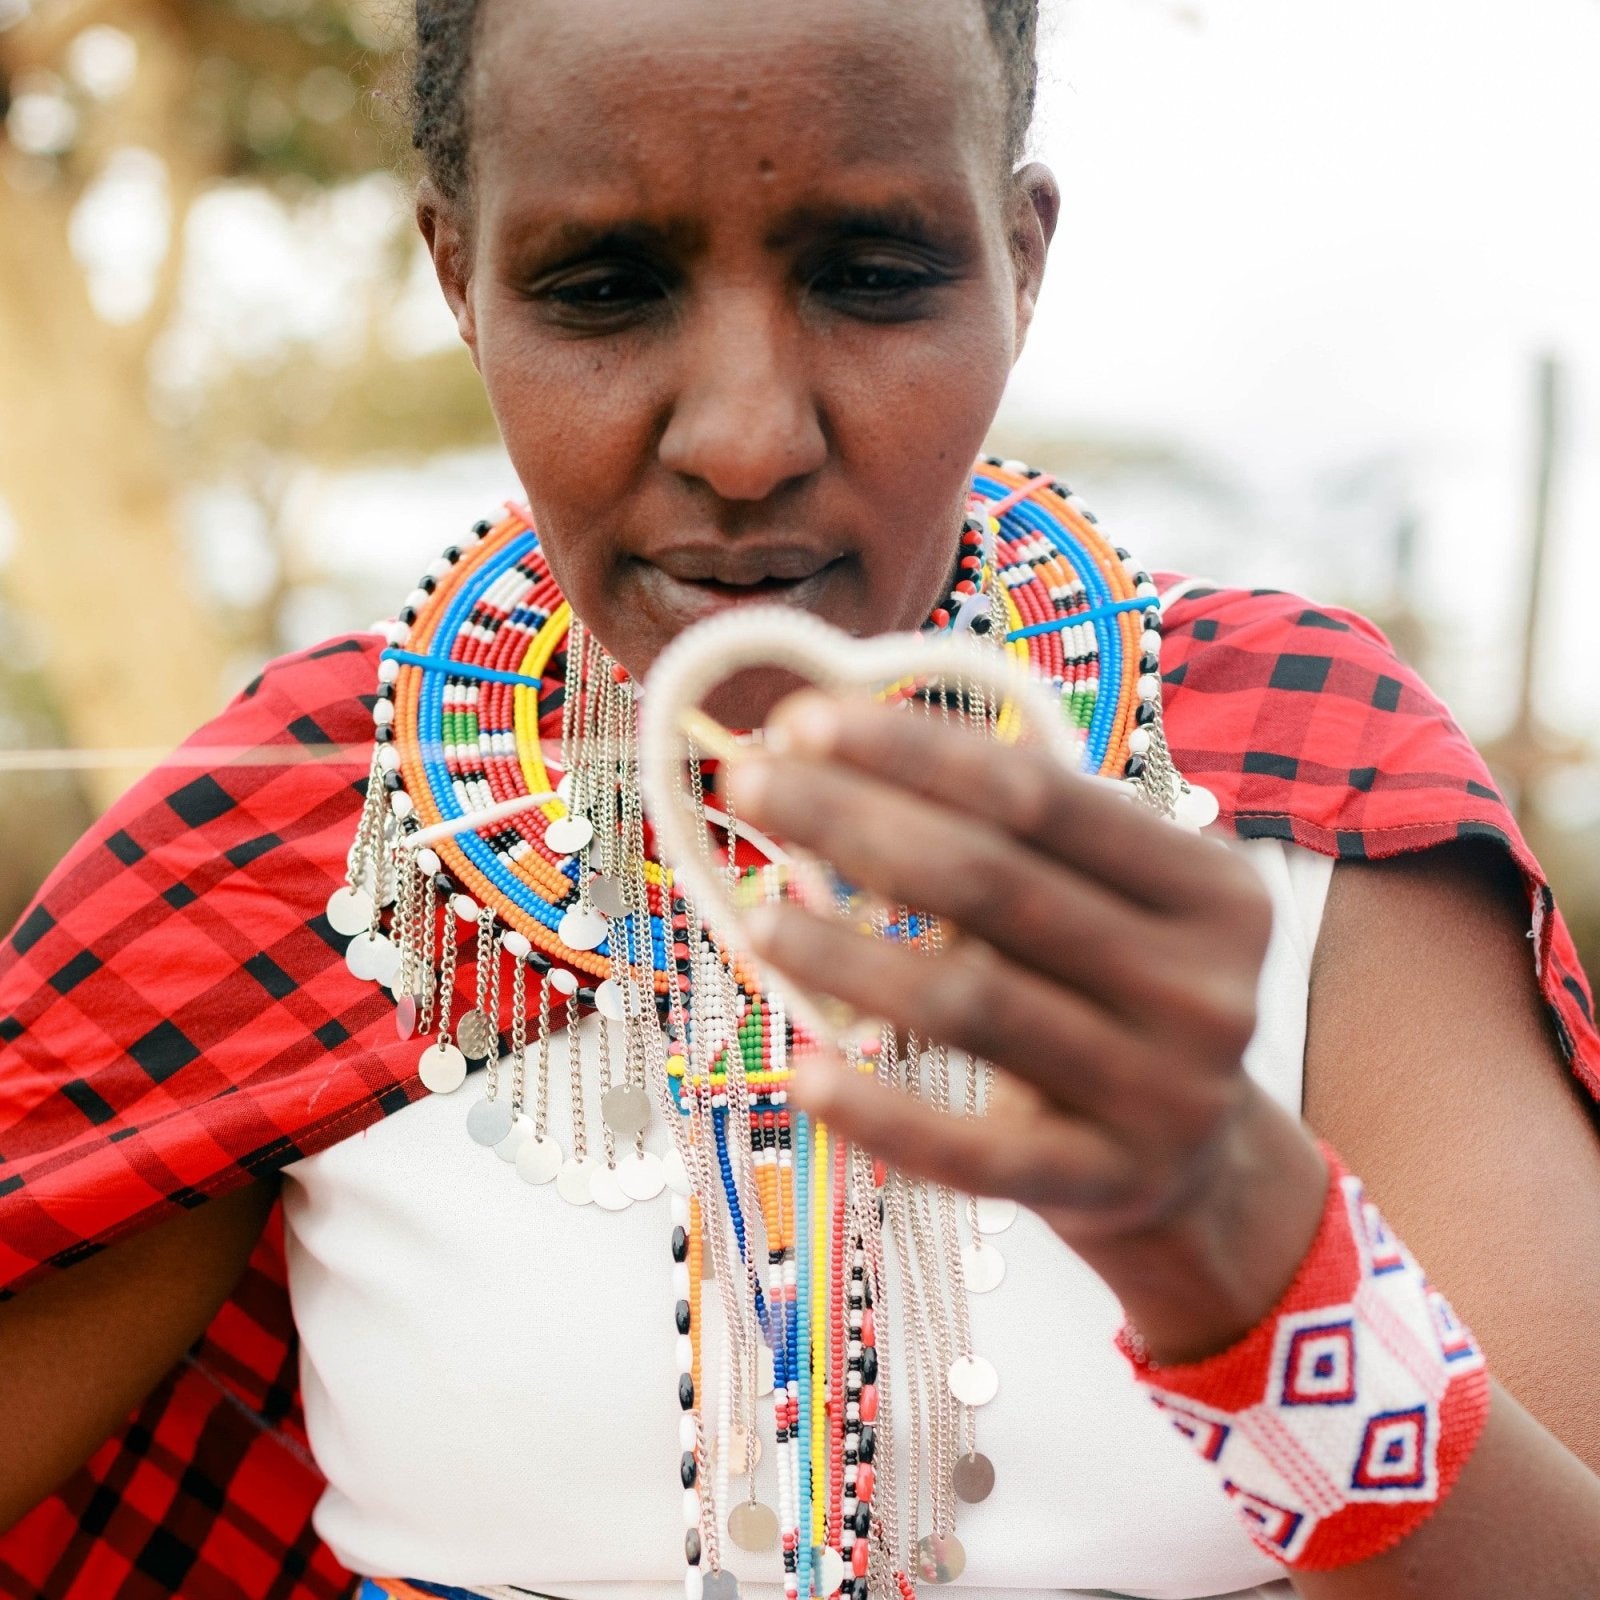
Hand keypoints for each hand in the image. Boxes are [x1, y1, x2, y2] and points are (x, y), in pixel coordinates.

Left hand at [724, 688, 1327, 1359]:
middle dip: (854, 822)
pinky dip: (882, 1114)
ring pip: (971, 1007)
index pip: (1037, 797)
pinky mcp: (1106, 1183)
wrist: (1194, 1165)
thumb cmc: (1109, 992)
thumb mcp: (1102, 902)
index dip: (913, 752)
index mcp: (1209, 886)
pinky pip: (973, 1154)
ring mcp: (1165, 1095)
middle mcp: (1203, 986)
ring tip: (752, 919)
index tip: (800, 720)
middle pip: (994, 885)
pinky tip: (803, 1074)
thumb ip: (1009, 834)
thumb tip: (832, 749)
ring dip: (845, 958)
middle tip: (748, 787)